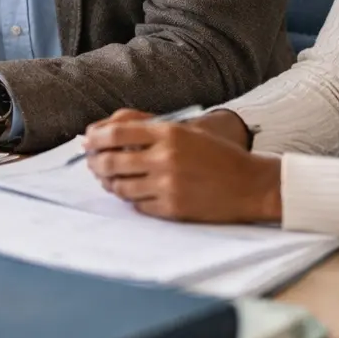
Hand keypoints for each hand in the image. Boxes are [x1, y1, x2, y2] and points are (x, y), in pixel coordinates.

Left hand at [82, 109, 281, 222]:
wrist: (251, 185)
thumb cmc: (217, 156)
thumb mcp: (185, 131)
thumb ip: (146, 128)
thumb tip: (102, 132)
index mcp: (168, 133)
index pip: (115, 133)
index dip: (95, 138)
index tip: (87, 142)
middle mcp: (165, 158)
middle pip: (111, 162)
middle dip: (95, 164)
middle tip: (93, 164)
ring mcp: (168, 185)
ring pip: (120, 187)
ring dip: (110, 184)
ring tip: (112, 179)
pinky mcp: (172, 209)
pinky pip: (138, 205)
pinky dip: (132, 199)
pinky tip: (136, 193)